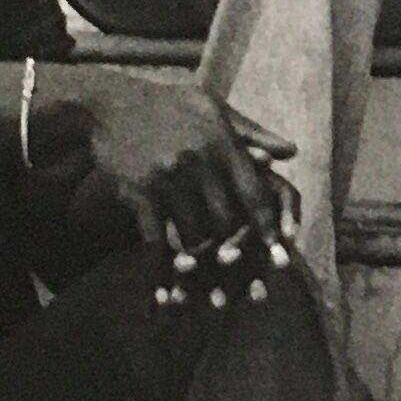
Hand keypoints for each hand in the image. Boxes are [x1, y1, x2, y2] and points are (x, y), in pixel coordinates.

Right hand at [77, 76, 293, 304]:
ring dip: (201, 261)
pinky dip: (161, 272)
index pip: (253, 192)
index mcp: (220, 142)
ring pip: (194, 234)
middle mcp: (198, 162)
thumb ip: (252, 133)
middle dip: (235, 251)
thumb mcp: (212, 108)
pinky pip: (156, 241)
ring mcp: (168, 179)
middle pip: (227, 220)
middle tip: (241, 276)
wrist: (108, 105)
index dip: (268, 227)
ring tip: (208, 286)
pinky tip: (164, 296)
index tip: (280, 252)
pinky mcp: (139, 193)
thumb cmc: (168, 106)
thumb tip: (292, 152)